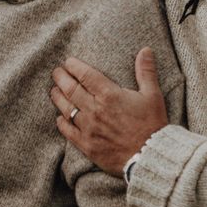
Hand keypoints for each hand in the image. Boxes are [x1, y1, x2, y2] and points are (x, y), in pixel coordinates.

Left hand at [50, 46, 167, 174]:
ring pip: (66, 109)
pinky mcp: (87, 145)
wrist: (151, 156)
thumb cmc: (153, 125)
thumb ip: (146, 71)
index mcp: (110, 95)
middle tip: (56, 72)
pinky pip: (68, 131)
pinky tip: (59, 118)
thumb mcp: (153, 95)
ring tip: (54, 90)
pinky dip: (61, 122)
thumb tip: (146, 49)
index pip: (85, 75)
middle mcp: (95, 110)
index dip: (74, 66)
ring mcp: (89, 128)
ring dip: (58, 97)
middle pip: (71, 89)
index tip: (68, 62)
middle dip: (61, 78)